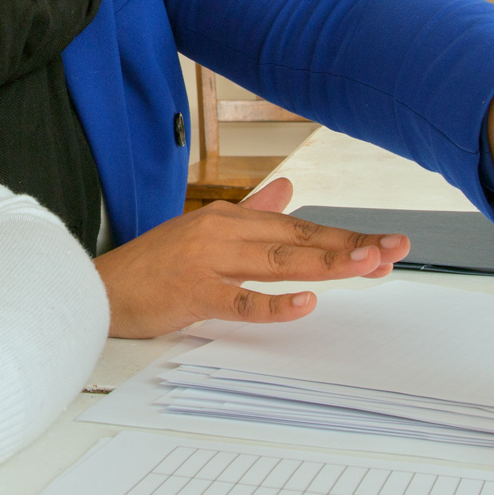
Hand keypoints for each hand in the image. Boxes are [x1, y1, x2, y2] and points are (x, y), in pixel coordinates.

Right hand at [92, 178, 407, 337]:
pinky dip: (274, 303)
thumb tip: (288, 191)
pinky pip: (240, 300)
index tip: (384, 245)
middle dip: (349, 246)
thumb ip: (251, 211)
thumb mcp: (203, 231)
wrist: (100, 289)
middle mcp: (223, 233)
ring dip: (326, 264)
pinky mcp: (192, 293)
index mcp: (230, 219)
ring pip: (277, 262)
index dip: (343, 237)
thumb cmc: (153, 266)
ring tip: (366, 265)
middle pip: (297, 240)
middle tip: (393, 250)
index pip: (299, 228)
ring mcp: (207, 261)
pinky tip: (306, 301)